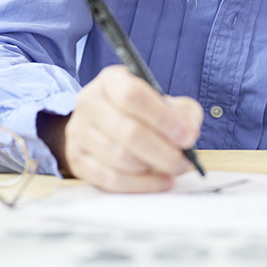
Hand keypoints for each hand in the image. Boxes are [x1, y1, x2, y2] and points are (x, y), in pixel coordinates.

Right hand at [61, 65, 202, 192]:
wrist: (102, 125)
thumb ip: (183, 112)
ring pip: (120, 158)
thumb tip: (188, 132)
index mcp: (111, 80)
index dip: (163, 118)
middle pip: (128, 131)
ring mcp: (79, 131)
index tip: (186, 136)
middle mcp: (90, 102)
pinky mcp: (78, 159)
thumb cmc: (138, 113)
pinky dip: (141, 185)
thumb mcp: (162, 101)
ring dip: (153, 169)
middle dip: (163, 152)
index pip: (133, 95)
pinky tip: (159, 182)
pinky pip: (111, 179)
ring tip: (172, 170)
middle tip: (183, 161)